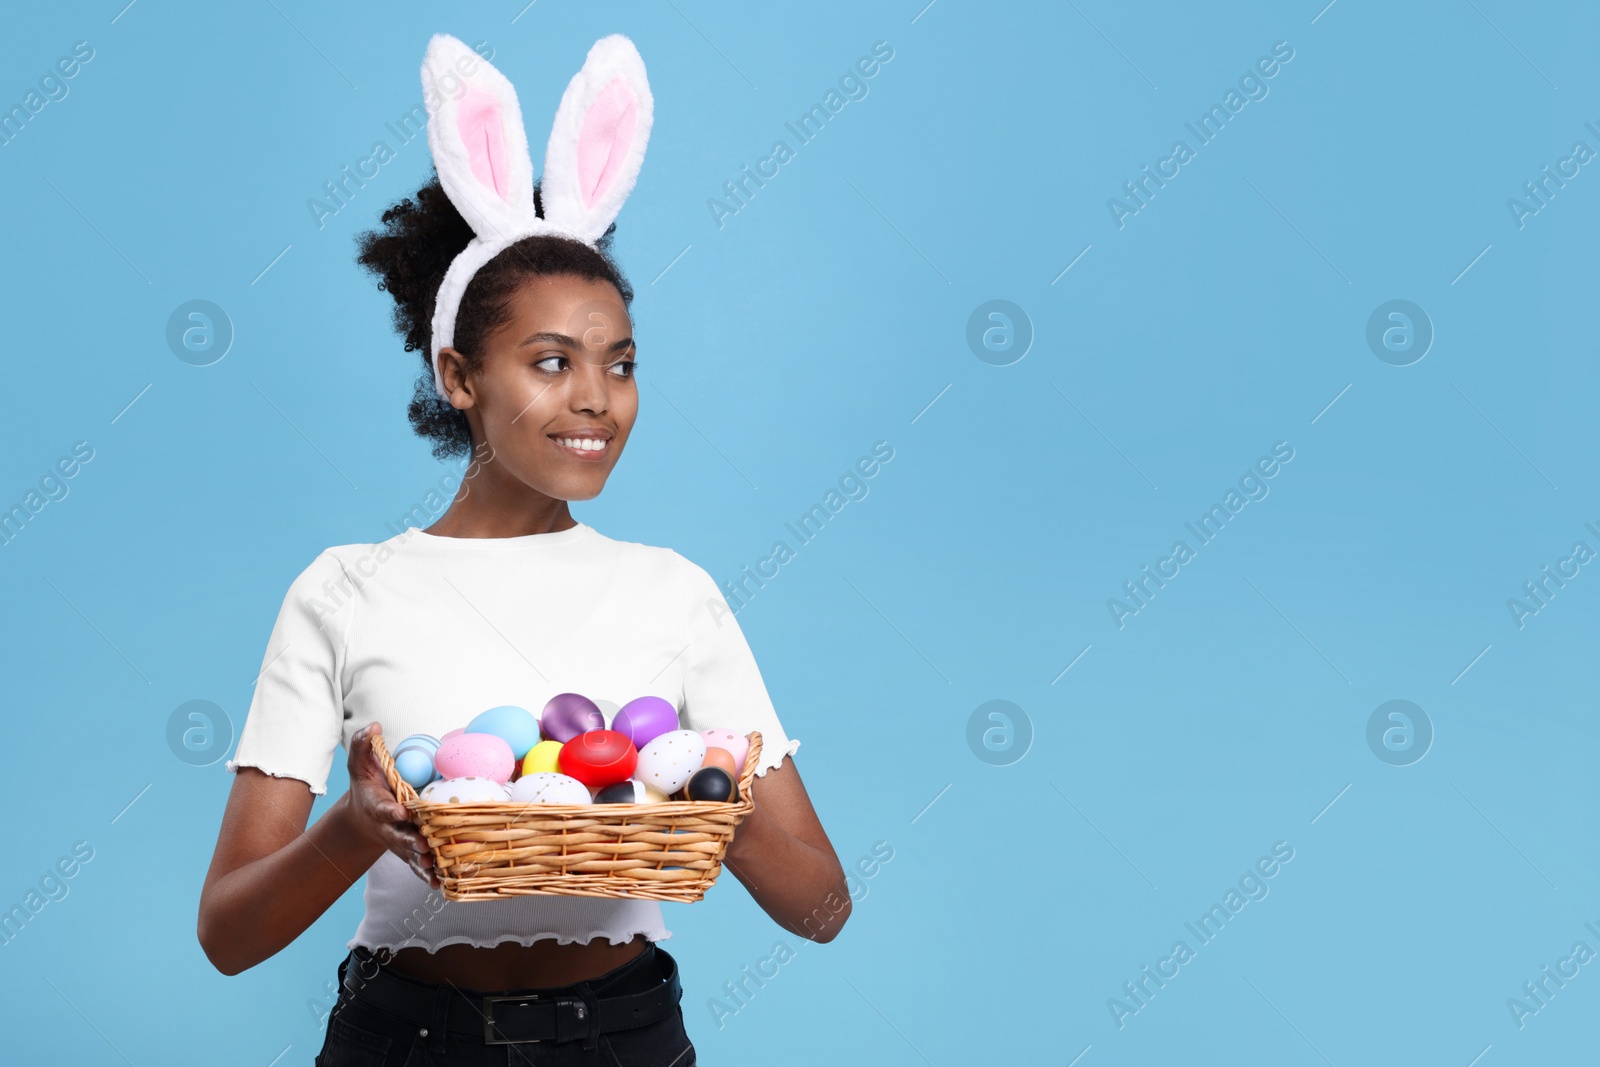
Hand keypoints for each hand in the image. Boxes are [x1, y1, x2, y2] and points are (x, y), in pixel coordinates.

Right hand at [346, 722, 440, 888]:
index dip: (391, 810)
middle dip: (411, 842)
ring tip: (436, 869)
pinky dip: (429, 875)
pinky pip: (419, 865)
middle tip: (424, 845)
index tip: (400, 811)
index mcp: (377, 805)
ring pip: (412, 855)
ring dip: (423, 863)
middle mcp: (389, 826)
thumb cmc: (367, 784)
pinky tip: (443, 885)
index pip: (383, 808)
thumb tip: (373, 727)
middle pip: (400, 836)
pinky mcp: (410, 851)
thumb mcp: (360, 763)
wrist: (364, 815)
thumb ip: (363, 745)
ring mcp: (400, 841)